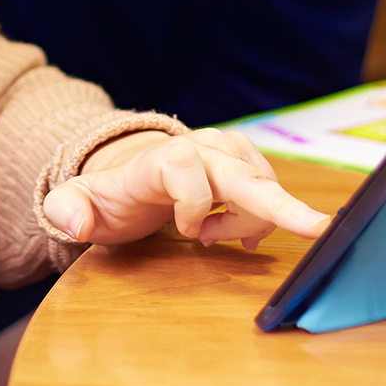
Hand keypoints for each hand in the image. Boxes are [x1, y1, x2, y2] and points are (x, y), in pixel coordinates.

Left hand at [43, 128, 329, 248]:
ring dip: (246, 222)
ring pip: (260, 187)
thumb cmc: (110, 196)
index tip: (189, 233)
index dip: (194, 203)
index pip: (184, 166)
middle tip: (318, 229)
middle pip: (243, 172)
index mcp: (157, 160)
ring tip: (206, 237)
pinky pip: (268, 191)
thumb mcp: (77, 204)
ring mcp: (225, 153)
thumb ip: (66, 209)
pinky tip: (234, 234)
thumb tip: (72, 223)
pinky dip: (259, 218)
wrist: (130, 174)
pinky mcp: (243, 163)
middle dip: (280, 202)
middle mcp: (198, 148)